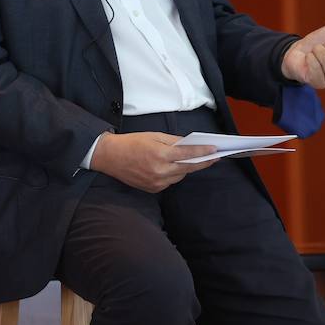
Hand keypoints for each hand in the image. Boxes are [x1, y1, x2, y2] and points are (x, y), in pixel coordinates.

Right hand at [90, 132, 216, 192]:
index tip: (215, 150)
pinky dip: (173, 174)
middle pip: (188, 167)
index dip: (203, 152)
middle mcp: (160, 170)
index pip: (188, 154)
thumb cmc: (131, 143)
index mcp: (160, 154)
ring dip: (186, 168)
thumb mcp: (153, 135)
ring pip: (180, 176)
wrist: (109, 156)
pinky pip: (170, 182)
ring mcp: (156, 182)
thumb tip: (189, 145)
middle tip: (214, 157)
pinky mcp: (153, 189)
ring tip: (189, 160)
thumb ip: (173, 141)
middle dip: (202, 162)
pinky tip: (170, 167)